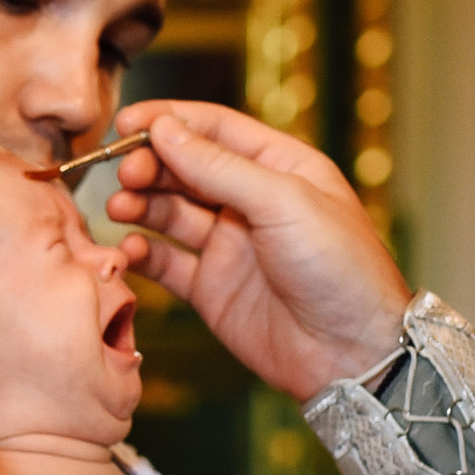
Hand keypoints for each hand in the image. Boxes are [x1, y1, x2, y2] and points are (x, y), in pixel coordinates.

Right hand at [104, 101, 413, 399]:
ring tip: (119, 207)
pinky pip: (167, 263)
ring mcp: (230, 246)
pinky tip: (132, 248)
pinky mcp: (213, 289)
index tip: (126, 121)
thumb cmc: (341, 269)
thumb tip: (165, 130)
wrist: (354, 353)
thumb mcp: (283, 202)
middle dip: (150, 164)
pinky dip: (144, 252)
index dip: (168, 121)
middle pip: (186, 168)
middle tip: (123, 172)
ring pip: (170, 212)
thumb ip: (219, 166)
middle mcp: (252, 201)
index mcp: (280, 167)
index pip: (215, 129)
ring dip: (141, 205)